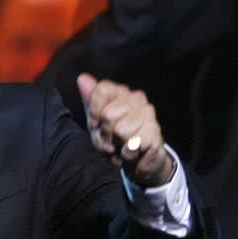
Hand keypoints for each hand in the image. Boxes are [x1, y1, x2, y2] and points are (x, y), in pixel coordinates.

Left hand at [77, 72, 175, 186]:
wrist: (137, 160)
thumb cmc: (114, 139)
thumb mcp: (96, 121)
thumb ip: (90, 101)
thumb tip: (82, 78)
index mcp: (119, 92)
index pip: (102, 90)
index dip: (94, 113)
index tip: (97, 125)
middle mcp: (136, 98)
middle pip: (109, 114)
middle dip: (105, 133)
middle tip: (110, 140)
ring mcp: (147, 113)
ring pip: (121, 130)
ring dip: (116, 145)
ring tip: (121, 146)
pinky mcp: (155, 131)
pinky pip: (133, 143)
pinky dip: (127, 153)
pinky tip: (131, 151)